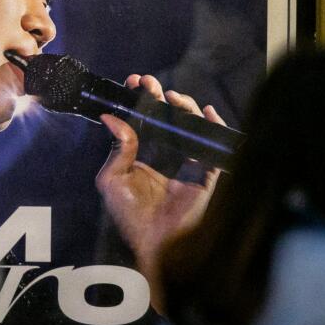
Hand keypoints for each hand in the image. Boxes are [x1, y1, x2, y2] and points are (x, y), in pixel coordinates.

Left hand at [94, 74, 224, 286]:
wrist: (154, 243)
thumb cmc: (130, 215)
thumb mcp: (112, 178)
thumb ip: (117, 147)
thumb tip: (111, 117)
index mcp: (144, 154)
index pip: (143, 119)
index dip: (139, 100)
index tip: (132, 82)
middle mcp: (166, 154)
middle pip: (167, 117)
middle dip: (159, 96)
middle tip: (148, 82)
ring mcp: (187, 162)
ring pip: (190, 125)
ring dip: (184, 106)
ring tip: (171, 96)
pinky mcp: (205, 172)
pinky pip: (213, 146)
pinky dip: (214, 127)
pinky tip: (207, 112)